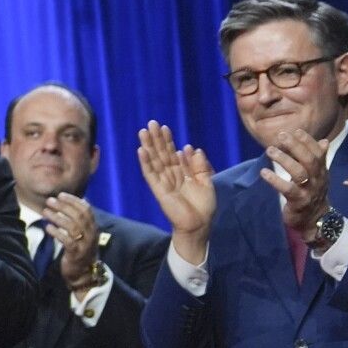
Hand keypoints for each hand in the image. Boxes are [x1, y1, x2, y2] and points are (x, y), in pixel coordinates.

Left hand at [42, 192, 100, 289]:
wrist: (83, 274)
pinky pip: (67, 240)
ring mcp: (84, 244)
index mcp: (93, 228)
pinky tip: (47, 228)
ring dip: (57, 217)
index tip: (61, 195)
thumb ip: (80, 219)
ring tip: (45, 212)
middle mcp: (91, 235)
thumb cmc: (80, 250)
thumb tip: (80, 200)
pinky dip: (57, 232)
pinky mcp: (76, 254)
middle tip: (50, 201)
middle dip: (63, 206)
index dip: (73, 200)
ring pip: (72, 227)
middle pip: (79, 216)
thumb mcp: (83, 233)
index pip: (87, 210)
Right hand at [136, 120, 216, 263]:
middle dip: (156, 139)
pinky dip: (145, 162)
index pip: (173, 153)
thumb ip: (200, 166)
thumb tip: (192, 148)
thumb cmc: (204, 206)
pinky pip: (150, 173)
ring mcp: (163, 181)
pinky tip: (141, 150)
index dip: (169, 141)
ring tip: (143, 131)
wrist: (199, 225)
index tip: (165, 128)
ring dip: (148, 145)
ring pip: (154, 160)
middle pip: (161, 154)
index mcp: (182, 173)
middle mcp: (171, 175)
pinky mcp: (158, 189)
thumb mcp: (207, 182)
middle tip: (151, 123)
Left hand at [259, 127, 330, 237]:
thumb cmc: (312, 192)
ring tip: (270, 150)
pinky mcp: (299, 201)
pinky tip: (264, 172)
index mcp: (321, 171)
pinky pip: (288, 189)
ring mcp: (309, 190)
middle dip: (295, 146)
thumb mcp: (317, 175)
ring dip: (284, 160)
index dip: (307, 141)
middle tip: (281, 135)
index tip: (295, 130)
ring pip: (299, 173)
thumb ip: (317, 158)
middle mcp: (317, 179)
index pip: (317, 153)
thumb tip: (324, 141)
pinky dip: (275, 180)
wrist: (315, 219)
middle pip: (309, 160)